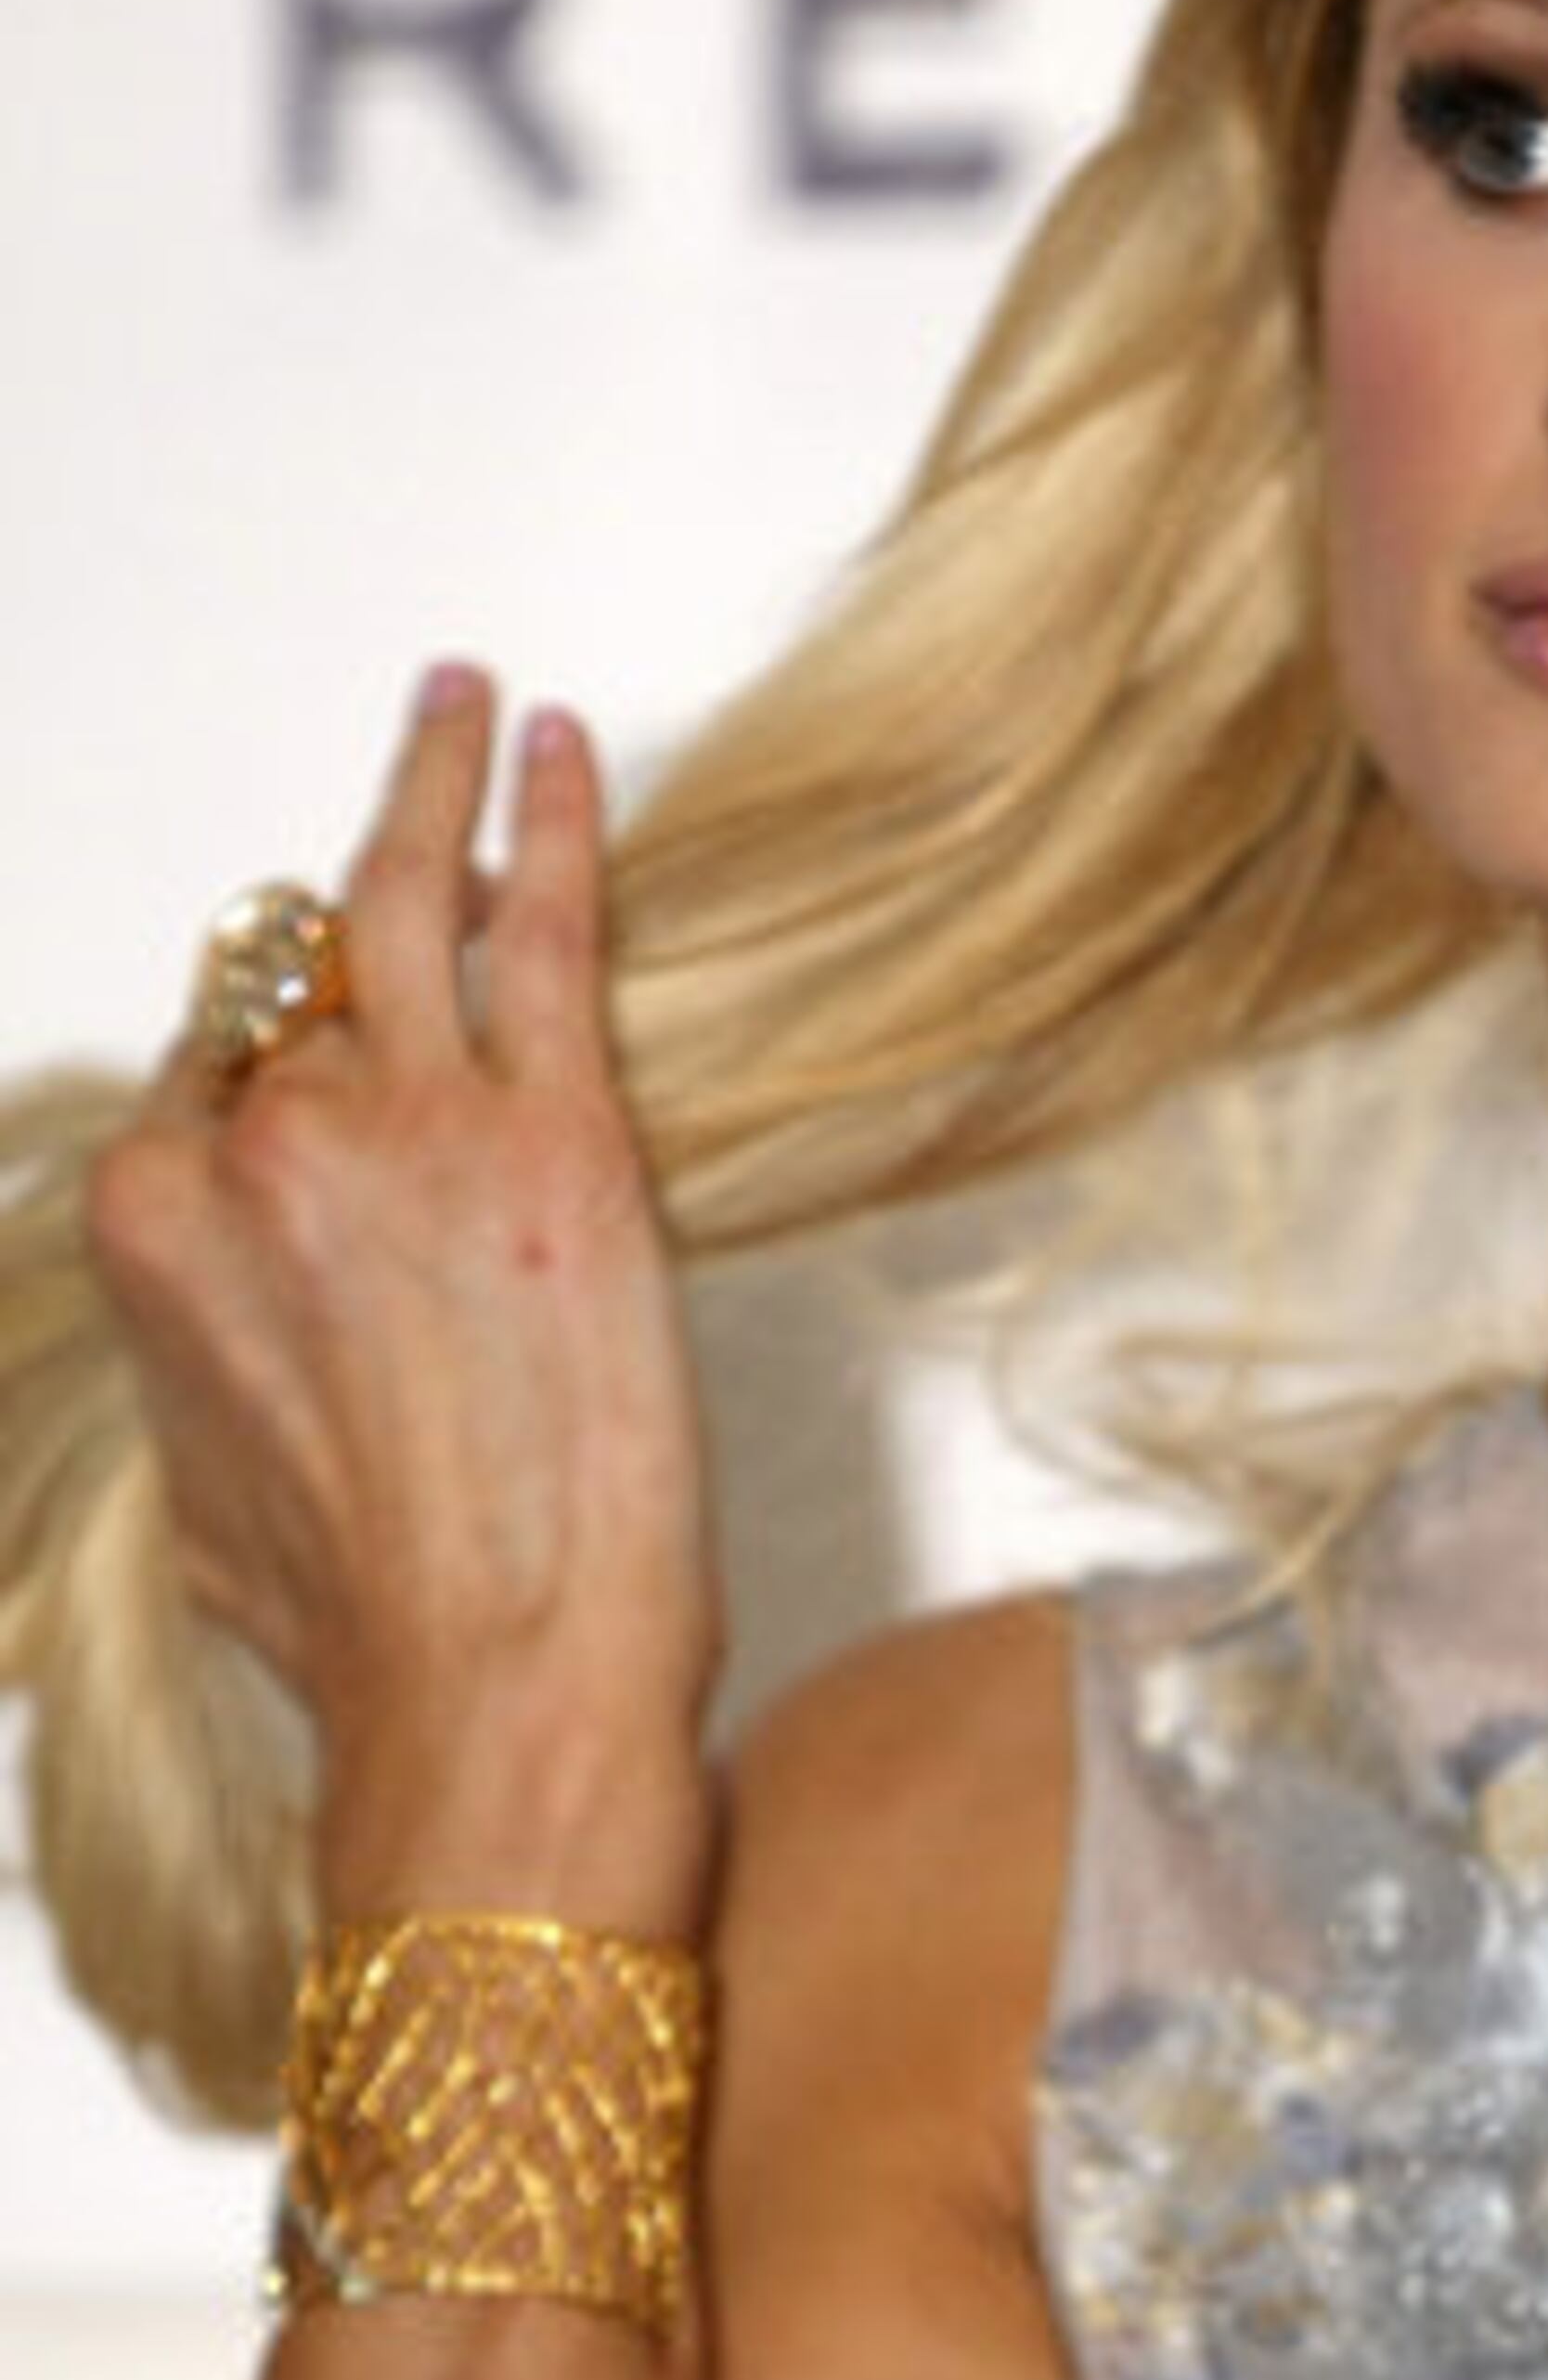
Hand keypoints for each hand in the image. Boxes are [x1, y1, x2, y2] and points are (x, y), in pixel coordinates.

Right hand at [88, 667, 720, 1924]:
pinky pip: (546, 927)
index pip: (219, 1066)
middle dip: (359, 950)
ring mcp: (406, 1122)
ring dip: (432, 784)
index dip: (292, 1053)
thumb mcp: (203, 1489)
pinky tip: (559, 748)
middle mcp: (259, 1143)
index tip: (340, 1025)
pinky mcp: (557, 1130)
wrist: (497, 1675)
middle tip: (408, 813)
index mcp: (156, 1219)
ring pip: (399, 904)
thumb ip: (199, 1364)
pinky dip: (548, 821)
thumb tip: (222, 1341)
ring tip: (465, 704)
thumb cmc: (369, 1623)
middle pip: (304, 990)